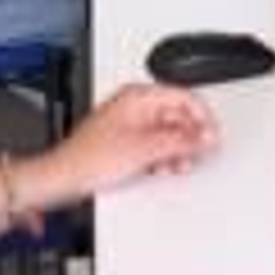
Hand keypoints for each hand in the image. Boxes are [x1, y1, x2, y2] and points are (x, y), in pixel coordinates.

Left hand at [30, 83, 217, 203]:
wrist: (63, 177)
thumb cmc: (89, 158)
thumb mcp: (144, 148)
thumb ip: (180, 140)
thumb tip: (206, 135)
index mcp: (139, 96)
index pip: (184, 97)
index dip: (202, 118)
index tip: (211, 137)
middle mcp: (135, 105)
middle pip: (178, 115)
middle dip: (188, 137)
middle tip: (192, 155)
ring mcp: (131, 123)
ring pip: (168, 132)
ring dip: (175, 150)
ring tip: (172, 165)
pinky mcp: (127, 141)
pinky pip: (155, 144)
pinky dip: (161, 156)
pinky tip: (158, 168)